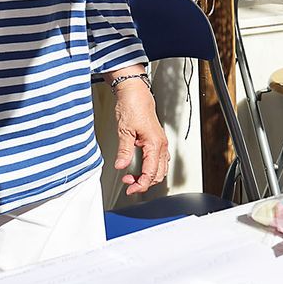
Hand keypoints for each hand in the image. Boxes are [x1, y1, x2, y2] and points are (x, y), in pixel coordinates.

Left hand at [114, 79, 169, 194]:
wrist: (136, 94)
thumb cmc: (132, 107)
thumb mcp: (124, 130)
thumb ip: (124, 151)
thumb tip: (121, 165)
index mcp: (154, 144)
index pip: (151, 173)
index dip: (140, 185)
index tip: (130, 189)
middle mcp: (161, 145)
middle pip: (158, 174)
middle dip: (144, 183)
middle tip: (128, 183)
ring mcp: (161, 143)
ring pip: (161, 169)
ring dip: (148, 177)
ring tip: (132, 177)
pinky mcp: (157, 141)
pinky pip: (160, 161)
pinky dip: (151, 169)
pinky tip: (140, 168)